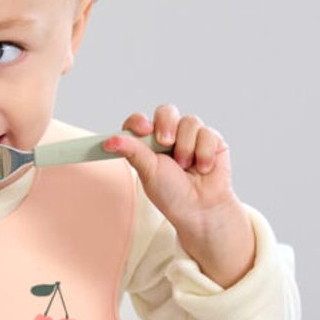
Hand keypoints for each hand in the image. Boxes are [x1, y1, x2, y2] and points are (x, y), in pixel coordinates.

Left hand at [104, 105, 254, 287]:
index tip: (143, 130)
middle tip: (166, 143)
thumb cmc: (171, 193)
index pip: (139, 121)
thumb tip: (108, 141)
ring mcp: (191, 136)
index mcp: (148, 143)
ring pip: (189, 121)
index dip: (139, 121)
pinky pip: (208, 133)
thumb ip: (132, 151)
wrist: (200, 208)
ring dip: (186, 146)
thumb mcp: (148, 172)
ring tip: (185, 166)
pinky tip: (202, 168)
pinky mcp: (212, 140)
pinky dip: (204, 153)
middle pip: (166, 111)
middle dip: (166, 124)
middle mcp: (169, 136)